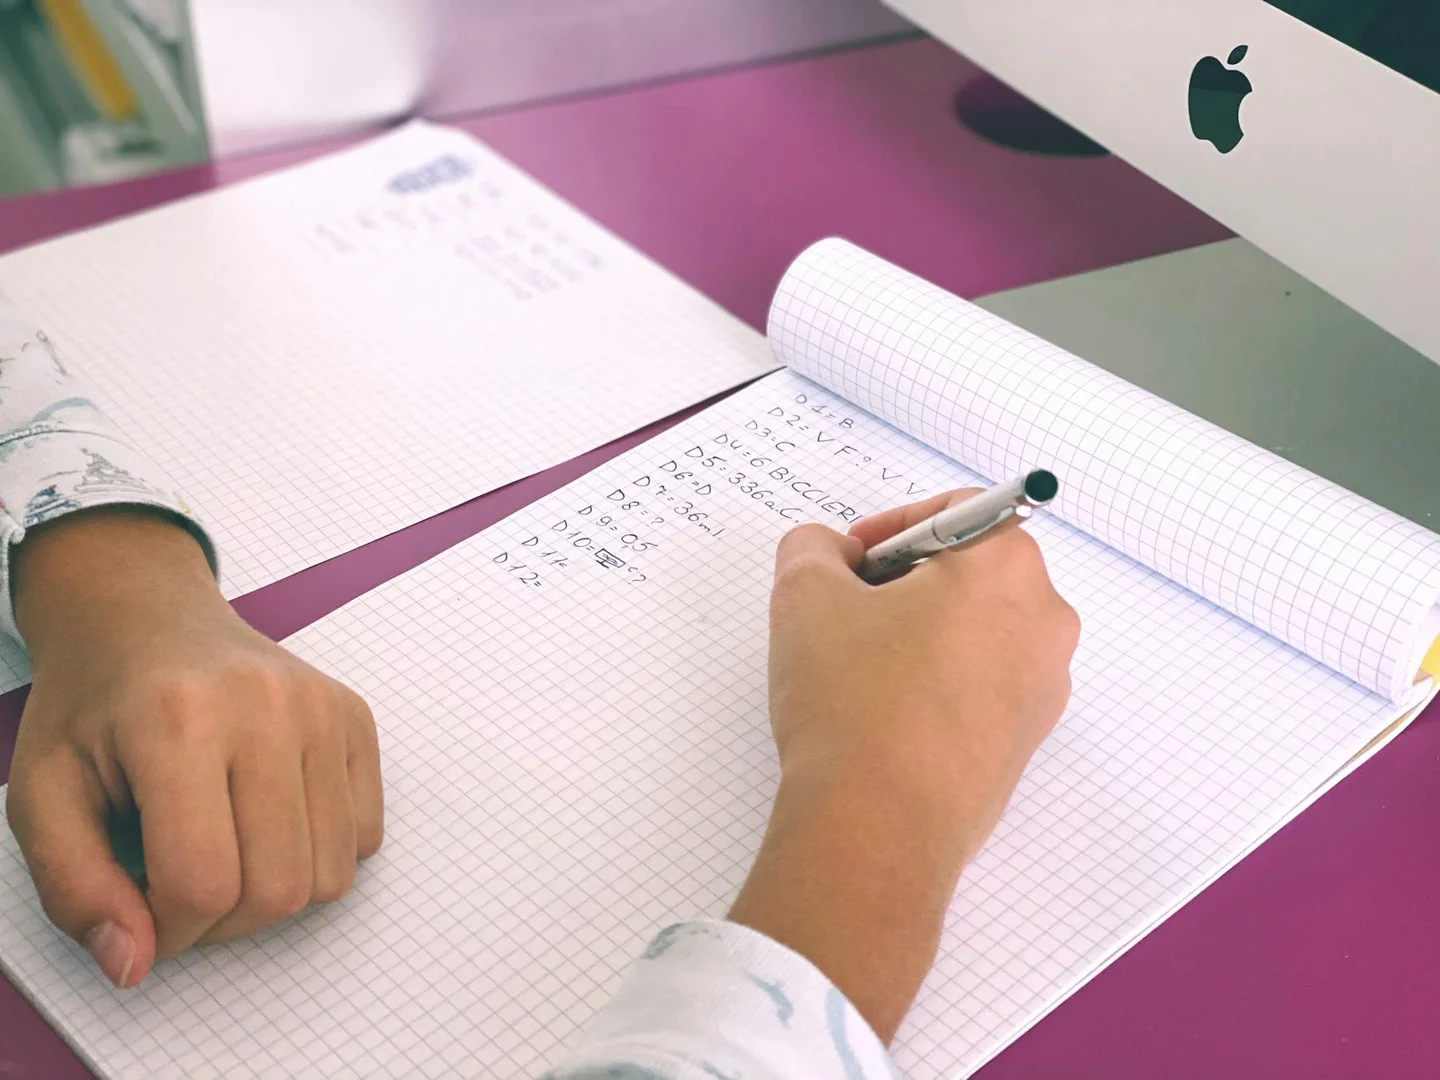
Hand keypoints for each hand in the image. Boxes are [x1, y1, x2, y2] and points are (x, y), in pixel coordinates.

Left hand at [6, 507, 382, 988]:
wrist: (144, 616)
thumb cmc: (92, 707)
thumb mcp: (40, 795)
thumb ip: (75, 888)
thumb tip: (133, 965)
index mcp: (178, 720)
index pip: (201, 882)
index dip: (166, 932)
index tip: (139, 915)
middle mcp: (268, 706)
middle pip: (276, 889)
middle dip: (222, 924)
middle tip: (180, 891)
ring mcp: (323, 708)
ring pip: (329, 875)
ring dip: (272, 896)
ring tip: (226, 856)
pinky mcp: (354, 716)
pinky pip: (363, 836)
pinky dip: (317, 855)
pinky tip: (267, 823)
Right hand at [728, 490, 1078, 1041]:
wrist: (878, 828)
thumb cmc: (853, 701)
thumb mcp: (805, 596)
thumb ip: (812, 548)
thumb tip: (828, 552)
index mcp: (1007, 568)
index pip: (958, 511)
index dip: (894, 525)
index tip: (851, 559)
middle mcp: (1045, 621)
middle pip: (975, 569)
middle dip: (908, 579)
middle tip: (848, 607)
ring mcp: (1044, 688)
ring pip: (979, 629)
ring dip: (922, 630)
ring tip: (859, 664)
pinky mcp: (1026, 742)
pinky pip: (983, 684)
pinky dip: (939, 680)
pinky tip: (885, 710)